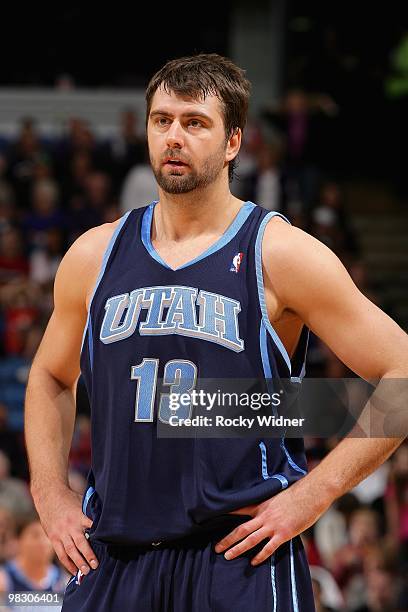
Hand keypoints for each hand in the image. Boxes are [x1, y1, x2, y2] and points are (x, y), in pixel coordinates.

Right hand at [33, 485, 98, 575]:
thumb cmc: (69, 498)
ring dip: (78, 562)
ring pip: (70, 551)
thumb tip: (106, 516)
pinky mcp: (54, 538)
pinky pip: (60, 553)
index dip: (99, 535)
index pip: (92, 527)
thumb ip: (91, 511)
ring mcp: (61, 533)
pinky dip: (67, 563)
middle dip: (88, 555)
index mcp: (80, 516)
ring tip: (85, 572)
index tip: (106, 543)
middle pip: (80, 543)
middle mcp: (70, 526)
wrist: (49, 496)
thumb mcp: (82, 501)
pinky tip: (73, 571)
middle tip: (95, 565)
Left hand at [214, 478, 330, 565]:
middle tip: (216, 548)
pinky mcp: (284, 534)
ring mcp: (273, 526)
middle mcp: (264, 516)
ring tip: (227, 556)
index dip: (226, 514)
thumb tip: (262, 511)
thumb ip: (267, 505)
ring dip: (238, 548)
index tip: (213, 518)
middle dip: (227, 539)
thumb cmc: (296, 495)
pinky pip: (269, 547)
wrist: (311, 494)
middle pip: (241, 529)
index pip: (239, 509)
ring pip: (251, 539)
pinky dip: (260, 555)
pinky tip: (254, 562)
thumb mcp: (276, 496)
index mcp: (261, 506)